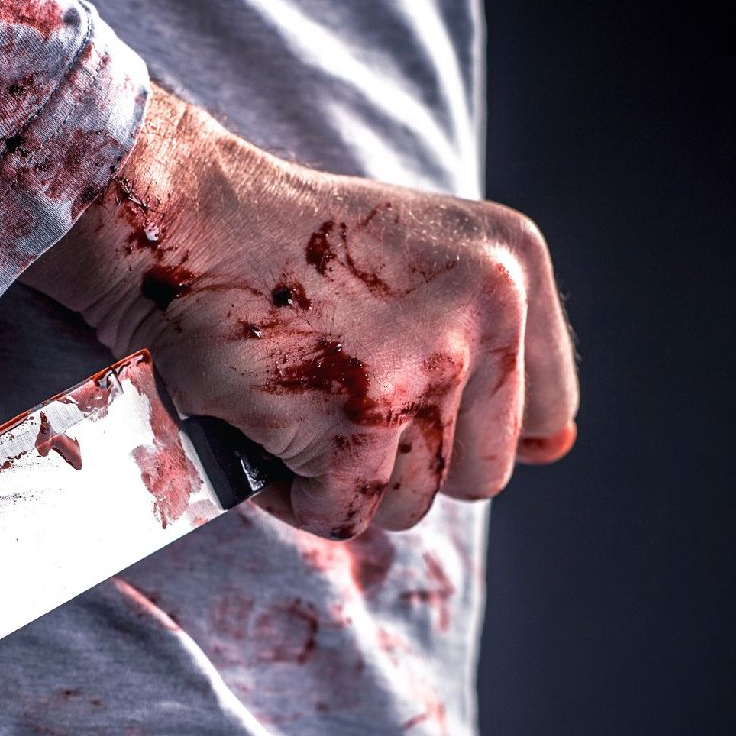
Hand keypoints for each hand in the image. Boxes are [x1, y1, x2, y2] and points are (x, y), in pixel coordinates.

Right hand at [23, 87, 578, 538]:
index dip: (470, 431)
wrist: (178, 220)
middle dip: (403, 462)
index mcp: (512, 265)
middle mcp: (487, 311)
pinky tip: (264, 429)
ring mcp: (425, 365)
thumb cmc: (281, 249)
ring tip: (294, 403)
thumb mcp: (416, 263)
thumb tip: (557, 452)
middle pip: (480, 476)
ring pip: (411, 504)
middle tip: (334, 397)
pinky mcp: (357, 418)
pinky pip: (345, 515)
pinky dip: (295, 495)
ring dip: (342, 478)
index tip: (405, 397)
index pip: (547, 415)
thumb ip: (487, 348)